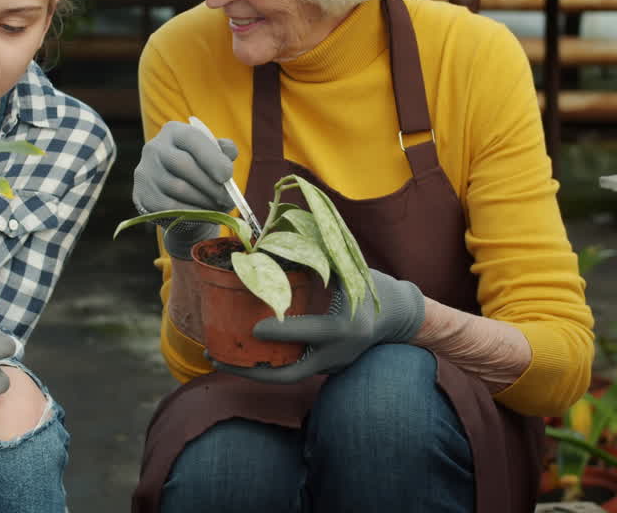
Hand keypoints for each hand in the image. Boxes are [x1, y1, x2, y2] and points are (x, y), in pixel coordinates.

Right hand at [133, 120, 238, 257]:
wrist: (176, 195)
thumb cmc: (199, 169)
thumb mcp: (213, 155)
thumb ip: (224, 151)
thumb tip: (230, 152)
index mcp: (174, 131)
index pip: (191, 138)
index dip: (211, 157)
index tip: (227, 175)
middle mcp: (154, 148)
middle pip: (184, 165)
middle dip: (211, 184)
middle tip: (230, 199)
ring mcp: (145, 172)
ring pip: (178, 188)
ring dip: (204, 201)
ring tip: (221, 207)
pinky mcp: (143, 195)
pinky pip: (171, 207)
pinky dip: (193, 213)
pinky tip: (206, 215)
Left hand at [212, 269, 425, 383]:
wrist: (399, 315)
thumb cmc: (371, 285)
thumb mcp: (348, 270)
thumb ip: (317, 257)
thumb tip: (277, 240)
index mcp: (345, 327)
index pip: (308, 333)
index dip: (280, 331)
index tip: (254, 327)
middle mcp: (338, 353)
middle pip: (289, 374)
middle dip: (251, 372)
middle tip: (218, 358)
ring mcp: (333, 365)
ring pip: (288, 377)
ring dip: (254, 372)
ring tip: (220, 360)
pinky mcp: (328, 369)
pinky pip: (295, 370)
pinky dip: (269, 366)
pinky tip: (244, 355)